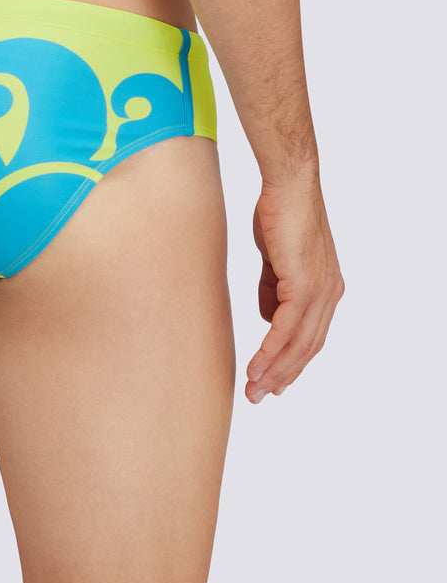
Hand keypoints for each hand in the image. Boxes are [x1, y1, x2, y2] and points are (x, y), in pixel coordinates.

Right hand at [246, 176, 343, 402]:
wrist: (288, 185)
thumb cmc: (280, 213)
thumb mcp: (276, 260)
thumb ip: (274, 289)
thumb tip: (268, 317)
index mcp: (326, 288)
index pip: (310, 336)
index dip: (292, 362)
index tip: (272, 381)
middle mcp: (329, 293)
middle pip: (307, 348)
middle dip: (282, 375)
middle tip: (258, 397)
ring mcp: (320, 290)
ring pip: (298, 344)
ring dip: (273, 370)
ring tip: (253, 390)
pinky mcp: (304, 285)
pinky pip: (285, 329)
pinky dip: (270, 352)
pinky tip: (255, 368)